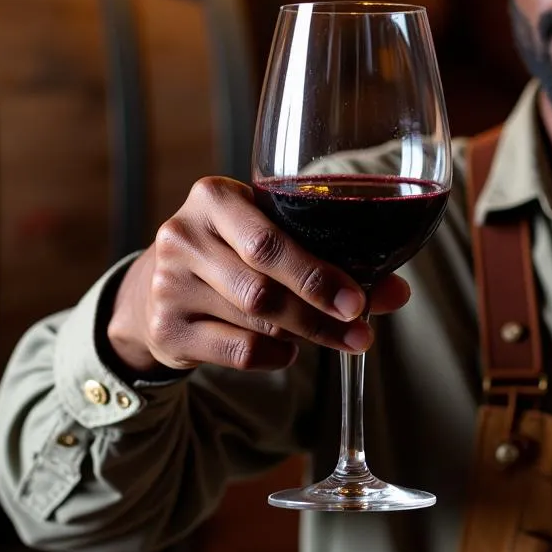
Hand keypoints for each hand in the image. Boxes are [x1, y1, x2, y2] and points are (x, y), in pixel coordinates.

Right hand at [106, 176, 411, 374]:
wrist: (154, 288)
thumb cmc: (232, 252)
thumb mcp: (268, 235)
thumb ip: (327, 255)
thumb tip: (398, 292)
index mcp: (214, 196)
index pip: (268, 241)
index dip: (318, 275)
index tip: (359, 301)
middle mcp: (184, 235)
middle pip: (263, 286)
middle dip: (320, 313)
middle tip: (361, 332)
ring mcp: (169, 284)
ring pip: (255, 321)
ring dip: (306, 335)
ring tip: (336, 338)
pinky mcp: (167, 329)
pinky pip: (238, 350)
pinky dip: (274, 355)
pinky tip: (289, 350)